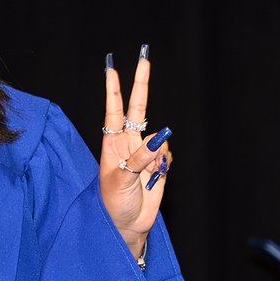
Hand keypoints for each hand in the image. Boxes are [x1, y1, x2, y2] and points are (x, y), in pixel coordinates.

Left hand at [99, 47, 172, 256]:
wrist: (127, 224)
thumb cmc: (114, 202)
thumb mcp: (121, 179)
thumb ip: (139, 158)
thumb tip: (159, 138)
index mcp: (111, 143)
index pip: (113, 110)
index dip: (113, 89)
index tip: (111, 67)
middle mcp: (127, 142)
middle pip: (137, 107)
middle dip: (141, 83)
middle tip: (144, 56)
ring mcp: (144, 152)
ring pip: (160, 139)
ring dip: (157, 155)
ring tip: (146, 177)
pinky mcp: (159, 163)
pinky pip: (168, 154)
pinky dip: (165, 164)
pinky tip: (155, 178)